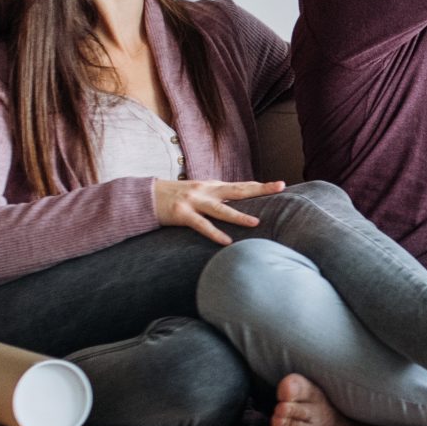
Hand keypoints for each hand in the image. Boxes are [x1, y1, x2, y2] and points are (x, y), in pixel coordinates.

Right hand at [153, 177, 283, 243]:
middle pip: (238, 190)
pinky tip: (226, 241)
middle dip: (260, 189)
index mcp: (212, 186)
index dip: (260, 185)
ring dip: (238, 216)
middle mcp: (206, 190)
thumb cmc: (176, 197)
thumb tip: (238, 206)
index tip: (280, 184)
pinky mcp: (181, 213)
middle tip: (280, 187)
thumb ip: (217, 199)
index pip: (241, 186)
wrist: (146, 196)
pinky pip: (201, 225)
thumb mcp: (199, 194)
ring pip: (220, 209)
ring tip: (256, 222)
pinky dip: (214, 233)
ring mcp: (194, 201)